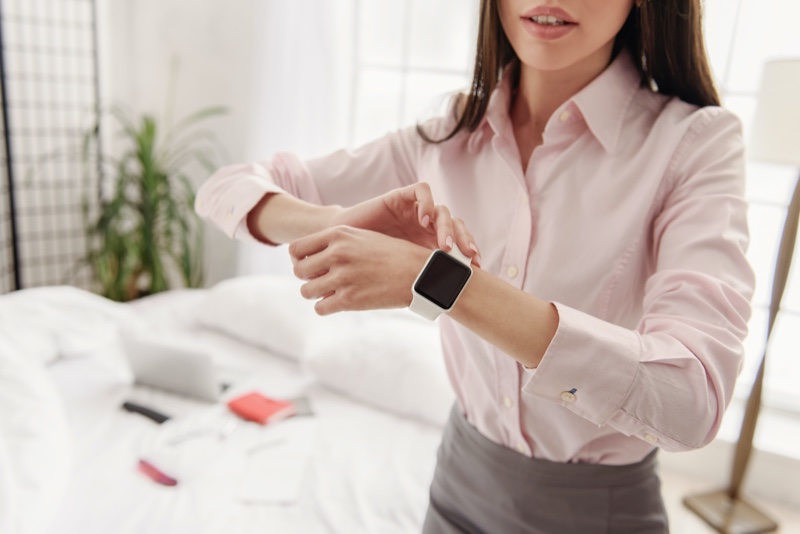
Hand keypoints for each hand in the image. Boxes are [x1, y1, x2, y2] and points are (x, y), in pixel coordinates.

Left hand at [288, 225, 430, 314]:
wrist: (419, 273)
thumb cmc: (393, 254)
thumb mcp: (363, 238)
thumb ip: (337, 243)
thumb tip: (309, 256)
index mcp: (338, 234)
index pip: (297, 248)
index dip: (298, 258)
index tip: (308, 264)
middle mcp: (337, 254)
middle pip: (299, 270)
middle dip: (307, 277)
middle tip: (320, 280)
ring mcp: (342, 277)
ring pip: (306, 291)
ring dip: (315, 293)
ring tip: (329, 292)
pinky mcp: (349, 300)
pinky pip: (320, 308)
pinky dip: (326, 307)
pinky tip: (338, 302)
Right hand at [331, 183, 480, 265]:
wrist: (338, 244)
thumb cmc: (366, 263)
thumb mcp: (394, 273)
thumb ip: (414, 279)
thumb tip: (438, 305)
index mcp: (428, 244)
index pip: (457, 245)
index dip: (468, 255)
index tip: (474, 270)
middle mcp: (425, 227)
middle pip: (455, 228)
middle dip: (463, 241)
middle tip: (466, 257)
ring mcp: (414, 210)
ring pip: (442, 211)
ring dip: (447, 227)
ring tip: (445, 245)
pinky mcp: (401, 196)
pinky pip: (421, 191)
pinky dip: (426, 204)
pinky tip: (423, 220)